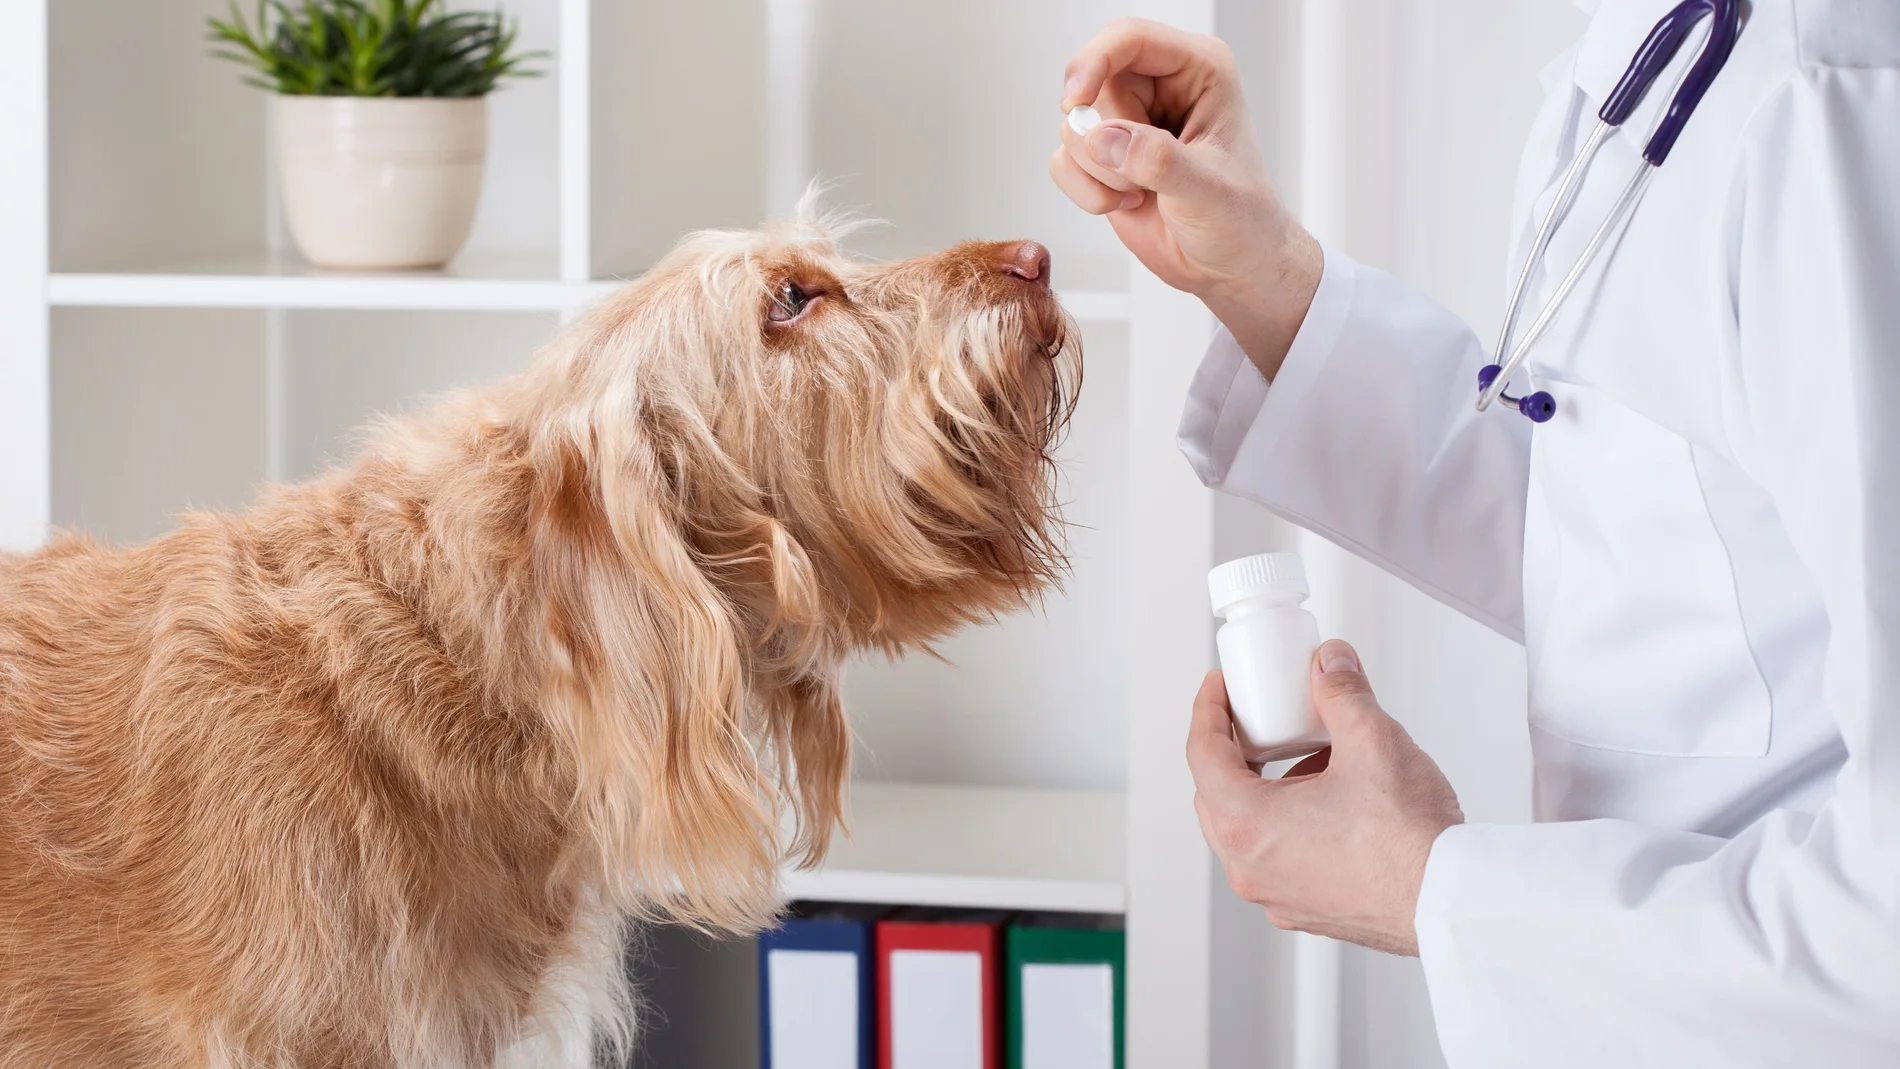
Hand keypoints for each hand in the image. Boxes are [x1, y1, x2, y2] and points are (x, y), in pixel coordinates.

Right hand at [1051, 17, 1321, 378]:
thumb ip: (1158, 161)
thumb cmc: (1242, 221)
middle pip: (1092, 85)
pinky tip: (1126, 202)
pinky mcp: (1105, 157)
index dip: (1093, 62)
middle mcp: (1159, 87)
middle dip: (1105, 140)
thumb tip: (1104, 137)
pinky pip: (1063, 160)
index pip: (1128, 38)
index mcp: (1197, 70)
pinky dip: (1085, 191)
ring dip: (1098, 172)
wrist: (1232, 268)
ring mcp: (1128, 121)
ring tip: (1142, 191)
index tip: (1075, 100)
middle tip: (1140, 176)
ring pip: (1074, 126)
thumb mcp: (1208, 191)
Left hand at [1186, 640, 1463, 955]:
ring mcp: (1278, 895)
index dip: (1208, 710)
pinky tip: (1333, 799)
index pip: (1201, 754)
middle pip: (1217, 794)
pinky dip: (1291, 823)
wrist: (1452, 901)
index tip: (1218, 687)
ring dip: (1268, 787)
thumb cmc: (1410, 841)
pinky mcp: (1310, 909)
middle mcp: (1251, 869)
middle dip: (1234, 749)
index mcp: (1247, 826)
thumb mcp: (1372, 740)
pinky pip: (1281, 856)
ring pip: (1251, 829)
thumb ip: (1341, 692)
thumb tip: (1330, 664)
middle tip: (1256, 717)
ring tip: (1313, 755)